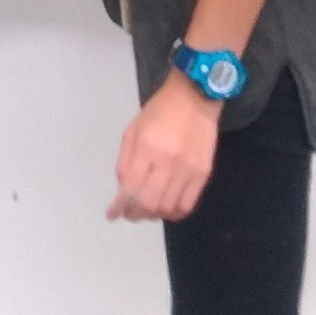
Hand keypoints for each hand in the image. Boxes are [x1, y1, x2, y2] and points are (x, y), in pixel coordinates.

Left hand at [106, 77, 221, 222]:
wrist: (194, 99)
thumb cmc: (158, 112)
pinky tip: (166, 209)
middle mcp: (167, 162)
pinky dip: (174, 213)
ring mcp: (187, 170)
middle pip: (149, 203)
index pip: (130, 188)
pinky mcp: (203, 174)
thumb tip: (123, 189)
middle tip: (130, 214)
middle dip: (135, 214)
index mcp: (146, 148)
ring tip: (147, 211)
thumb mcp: (133, 131)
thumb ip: (126, 161)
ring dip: (153, 215)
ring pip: (168, 208)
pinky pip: (188, 204)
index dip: (119, 206)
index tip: (112, 214)